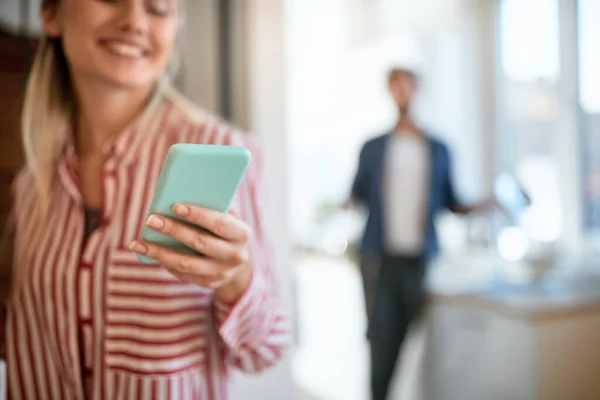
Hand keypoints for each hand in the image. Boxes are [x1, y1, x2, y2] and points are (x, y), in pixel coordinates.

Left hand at [129, 204, 253, 303]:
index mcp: (242, 234)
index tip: (176, 207)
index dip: (198, 215)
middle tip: (151, 219)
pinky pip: (182, 274)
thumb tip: (185, 190)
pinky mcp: (209, 283)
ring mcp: (222, 273)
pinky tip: (148, 252)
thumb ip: (215, 205)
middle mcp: (235, 256)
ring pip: (186, 263)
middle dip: (174, 231)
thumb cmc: (227, 229)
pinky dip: (164, 262)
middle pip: (200, 243)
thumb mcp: (229, 216)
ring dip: (160, 252)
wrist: (238, 262)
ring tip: (139, 242)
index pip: (220, 223)